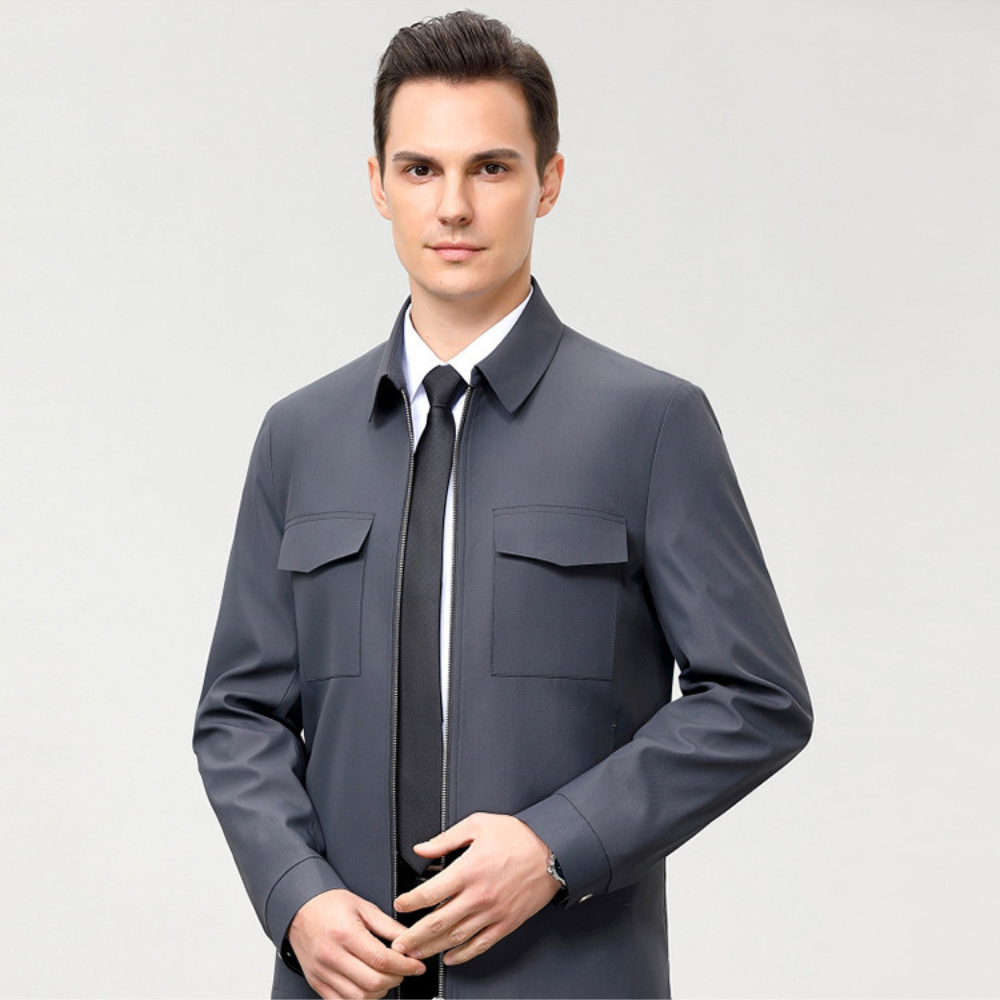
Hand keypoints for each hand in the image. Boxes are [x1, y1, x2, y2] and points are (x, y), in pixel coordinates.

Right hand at [288, 888, 426, 998]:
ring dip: (380, 991)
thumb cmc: (330, 905)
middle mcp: (331, 956)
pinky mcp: (317, 983)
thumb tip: (409, 939)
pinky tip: (369, 987)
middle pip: (372, 982)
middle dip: (396, 979)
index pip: (381, 959)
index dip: (404, 966)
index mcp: (345, 934)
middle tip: (404, 970)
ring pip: (359, 997)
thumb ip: (388, 926)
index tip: (416, 966)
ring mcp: (322, 972)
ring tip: (387, 977)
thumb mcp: (363, 907)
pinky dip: (360, 999)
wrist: (300, 909)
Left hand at [391, 812, 559, 966]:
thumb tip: (422, 848)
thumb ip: (446, 839)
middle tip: (398, 944)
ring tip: (416, 954)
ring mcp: (492, 912)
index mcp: (468, 870)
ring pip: (456, 937)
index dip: (410, 902)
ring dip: (432, 948)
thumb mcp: (478, 825)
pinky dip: (463, 955)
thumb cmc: (518, 836)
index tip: (401, 905)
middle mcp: (478, 895)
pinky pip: (481, 944)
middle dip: (414, 936)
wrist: (552, 850)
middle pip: (438, 922)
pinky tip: (450, 957)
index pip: (429, 893)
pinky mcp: (506, 923)